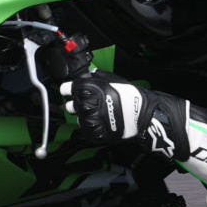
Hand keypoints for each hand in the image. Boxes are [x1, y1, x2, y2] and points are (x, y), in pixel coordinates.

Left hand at [59, 72, 183, 159]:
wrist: (141, 116)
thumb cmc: (130, 97)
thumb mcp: (113, 79)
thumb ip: (97, 76)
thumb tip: (90, 73)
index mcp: (86, 89)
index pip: (64, 89)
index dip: (70, 90)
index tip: (73, 92)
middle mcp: (84, 104)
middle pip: (69, 105)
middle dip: (78, 104)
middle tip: (91, 104)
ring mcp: (89, 120)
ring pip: (78, 118)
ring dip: (85, 116)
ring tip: (100, 114)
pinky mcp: (94, 133)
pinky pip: (86, 130)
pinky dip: (92, 127)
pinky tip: (102, 122)